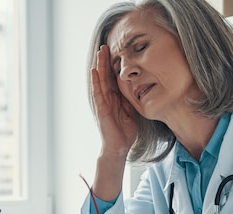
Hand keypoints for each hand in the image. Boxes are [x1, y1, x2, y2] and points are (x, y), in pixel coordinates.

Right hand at [91, 45, 137, 159]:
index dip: (114, 66)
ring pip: (101, 80)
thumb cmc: (125, 132)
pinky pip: (97, 93)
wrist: (119, 148)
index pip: (113, 79)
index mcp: (115, 99)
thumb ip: (132, 100)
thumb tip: (139, 89)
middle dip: (105, 61)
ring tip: (99, 52)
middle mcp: (108, 98)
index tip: (115, 52)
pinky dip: (95, 82)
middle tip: (105, 45)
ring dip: (99, 66)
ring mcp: (103, 103)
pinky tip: (94, 71)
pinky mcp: (101, 109)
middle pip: (106, 76)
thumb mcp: (132, 112)